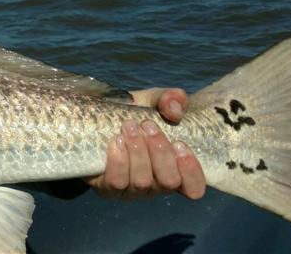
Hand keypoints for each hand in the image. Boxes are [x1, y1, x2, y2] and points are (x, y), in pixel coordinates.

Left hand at [85, 88, 205, 199]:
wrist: (97, 117)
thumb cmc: (134, 113)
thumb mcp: (153, 101)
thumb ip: (170, 99)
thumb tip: (175, 110)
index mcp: (174, 170)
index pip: (193, 188)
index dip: (191, 172)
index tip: (180, 144)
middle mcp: (156, 185)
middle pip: (168, 181)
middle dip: (160, 152)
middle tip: (148, 125)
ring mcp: (132, 190)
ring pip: (142, 182)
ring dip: (138, 151)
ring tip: (129, 127)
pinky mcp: (108, 189)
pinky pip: (117, 182)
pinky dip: (119, 161)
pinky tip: (116, 141)